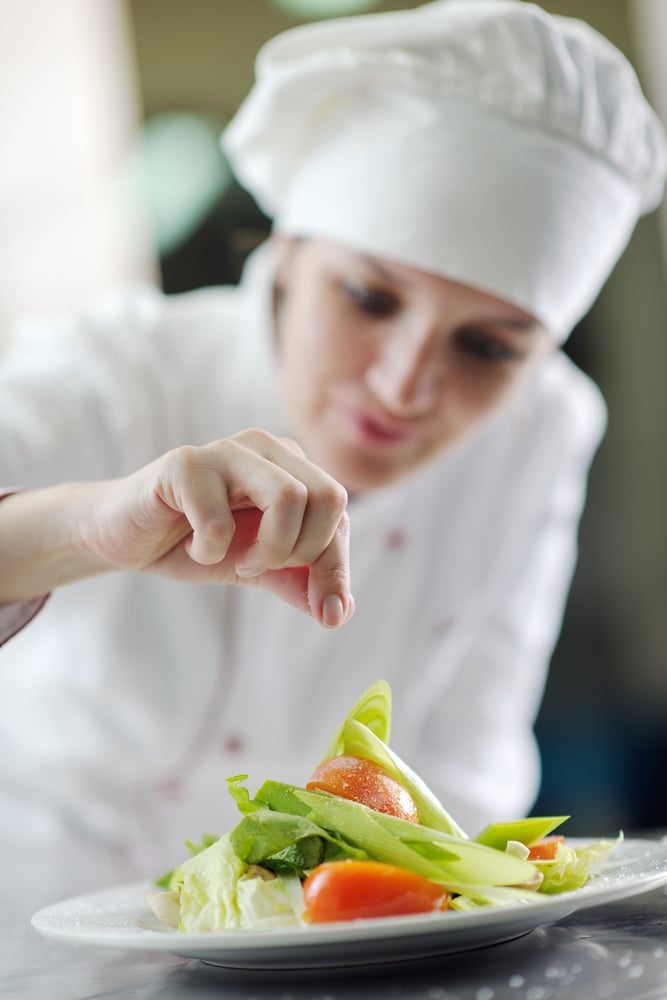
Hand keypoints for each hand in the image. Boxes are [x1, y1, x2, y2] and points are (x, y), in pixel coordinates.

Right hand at [79, 429, 353, 627]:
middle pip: (329, 497)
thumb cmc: (198, 543)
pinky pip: (220, 520)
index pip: (340, 513)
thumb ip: (301, 583)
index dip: (336, 568)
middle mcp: (266, 447)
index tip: (326, 611)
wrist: (127, 538)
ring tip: (235, 559)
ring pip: (288, 497)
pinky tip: (191, 545)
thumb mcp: (259, 568)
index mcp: (291, 466)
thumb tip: (339, 612)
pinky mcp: (185, 464)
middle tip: (261, 566)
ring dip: (267, 550)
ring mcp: (226, 449)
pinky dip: (209, 550)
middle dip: (302, 552)